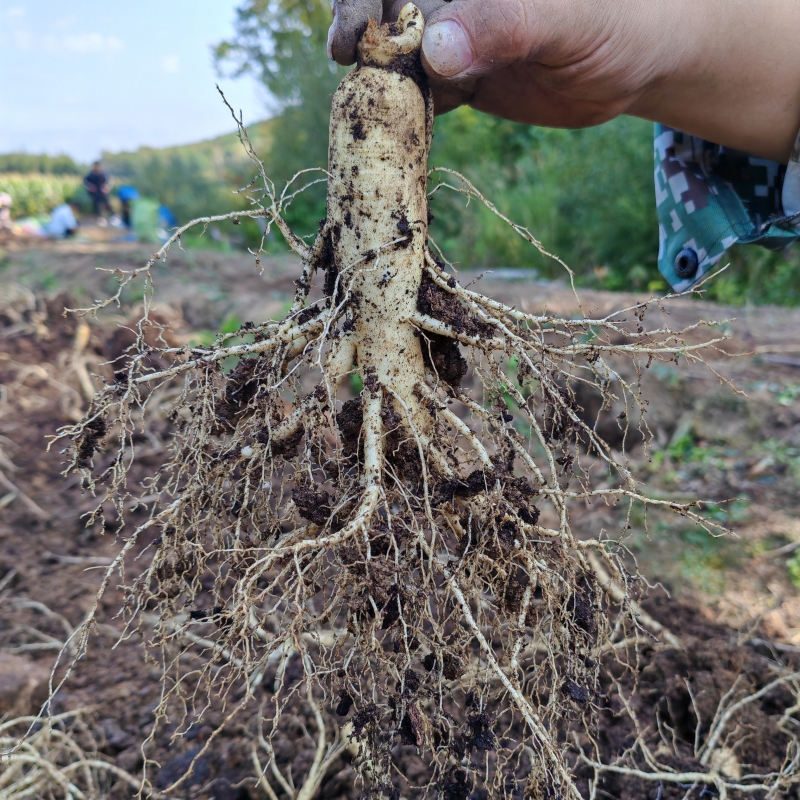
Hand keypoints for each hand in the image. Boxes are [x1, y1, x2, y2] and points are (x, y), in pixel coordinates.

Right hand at [328, 0, 799, 162]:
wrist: (636, 66)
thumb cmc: (617, 21)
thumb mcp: (566, 18)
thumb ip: (504, 25)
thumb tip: (435, 51)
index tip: (356, 31)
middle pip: (386, 6)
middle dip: (361, 31)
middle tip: (349, 60)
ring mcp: (453, 34)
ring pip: (396, 52)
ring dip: (378, 79)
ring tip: (367, 105)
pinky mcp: (458, 77)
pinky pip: (418, 92)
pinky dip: (404, 111)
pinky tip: (395, 129)